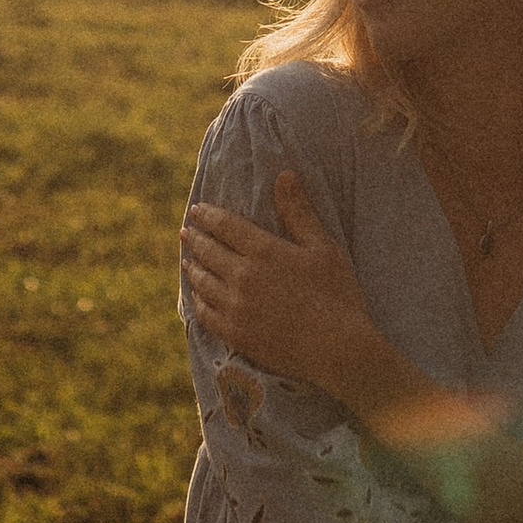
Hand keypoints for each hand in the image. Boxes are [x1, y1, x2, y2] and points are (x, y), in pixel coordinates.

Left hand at [182, 172, 385, 404]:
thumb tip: (284, 174)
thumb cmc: (336, 294)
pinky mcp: (236, 335)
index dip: (208, 216)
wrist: (337, 348)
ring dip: (193, 268)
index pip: (225, 226)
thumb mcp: (322, 247)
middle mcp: (243, 277)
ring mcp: (236, 308)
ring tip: (188, 261)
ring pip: (203, 283)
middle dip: (195, 239)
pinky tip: (198, 297)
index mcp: (263, 251)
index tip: (196, 210)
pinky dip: (198, 301)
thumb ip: (299, 212)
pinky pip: (206, 314)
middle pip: (209, 252)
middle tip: (185, 231)